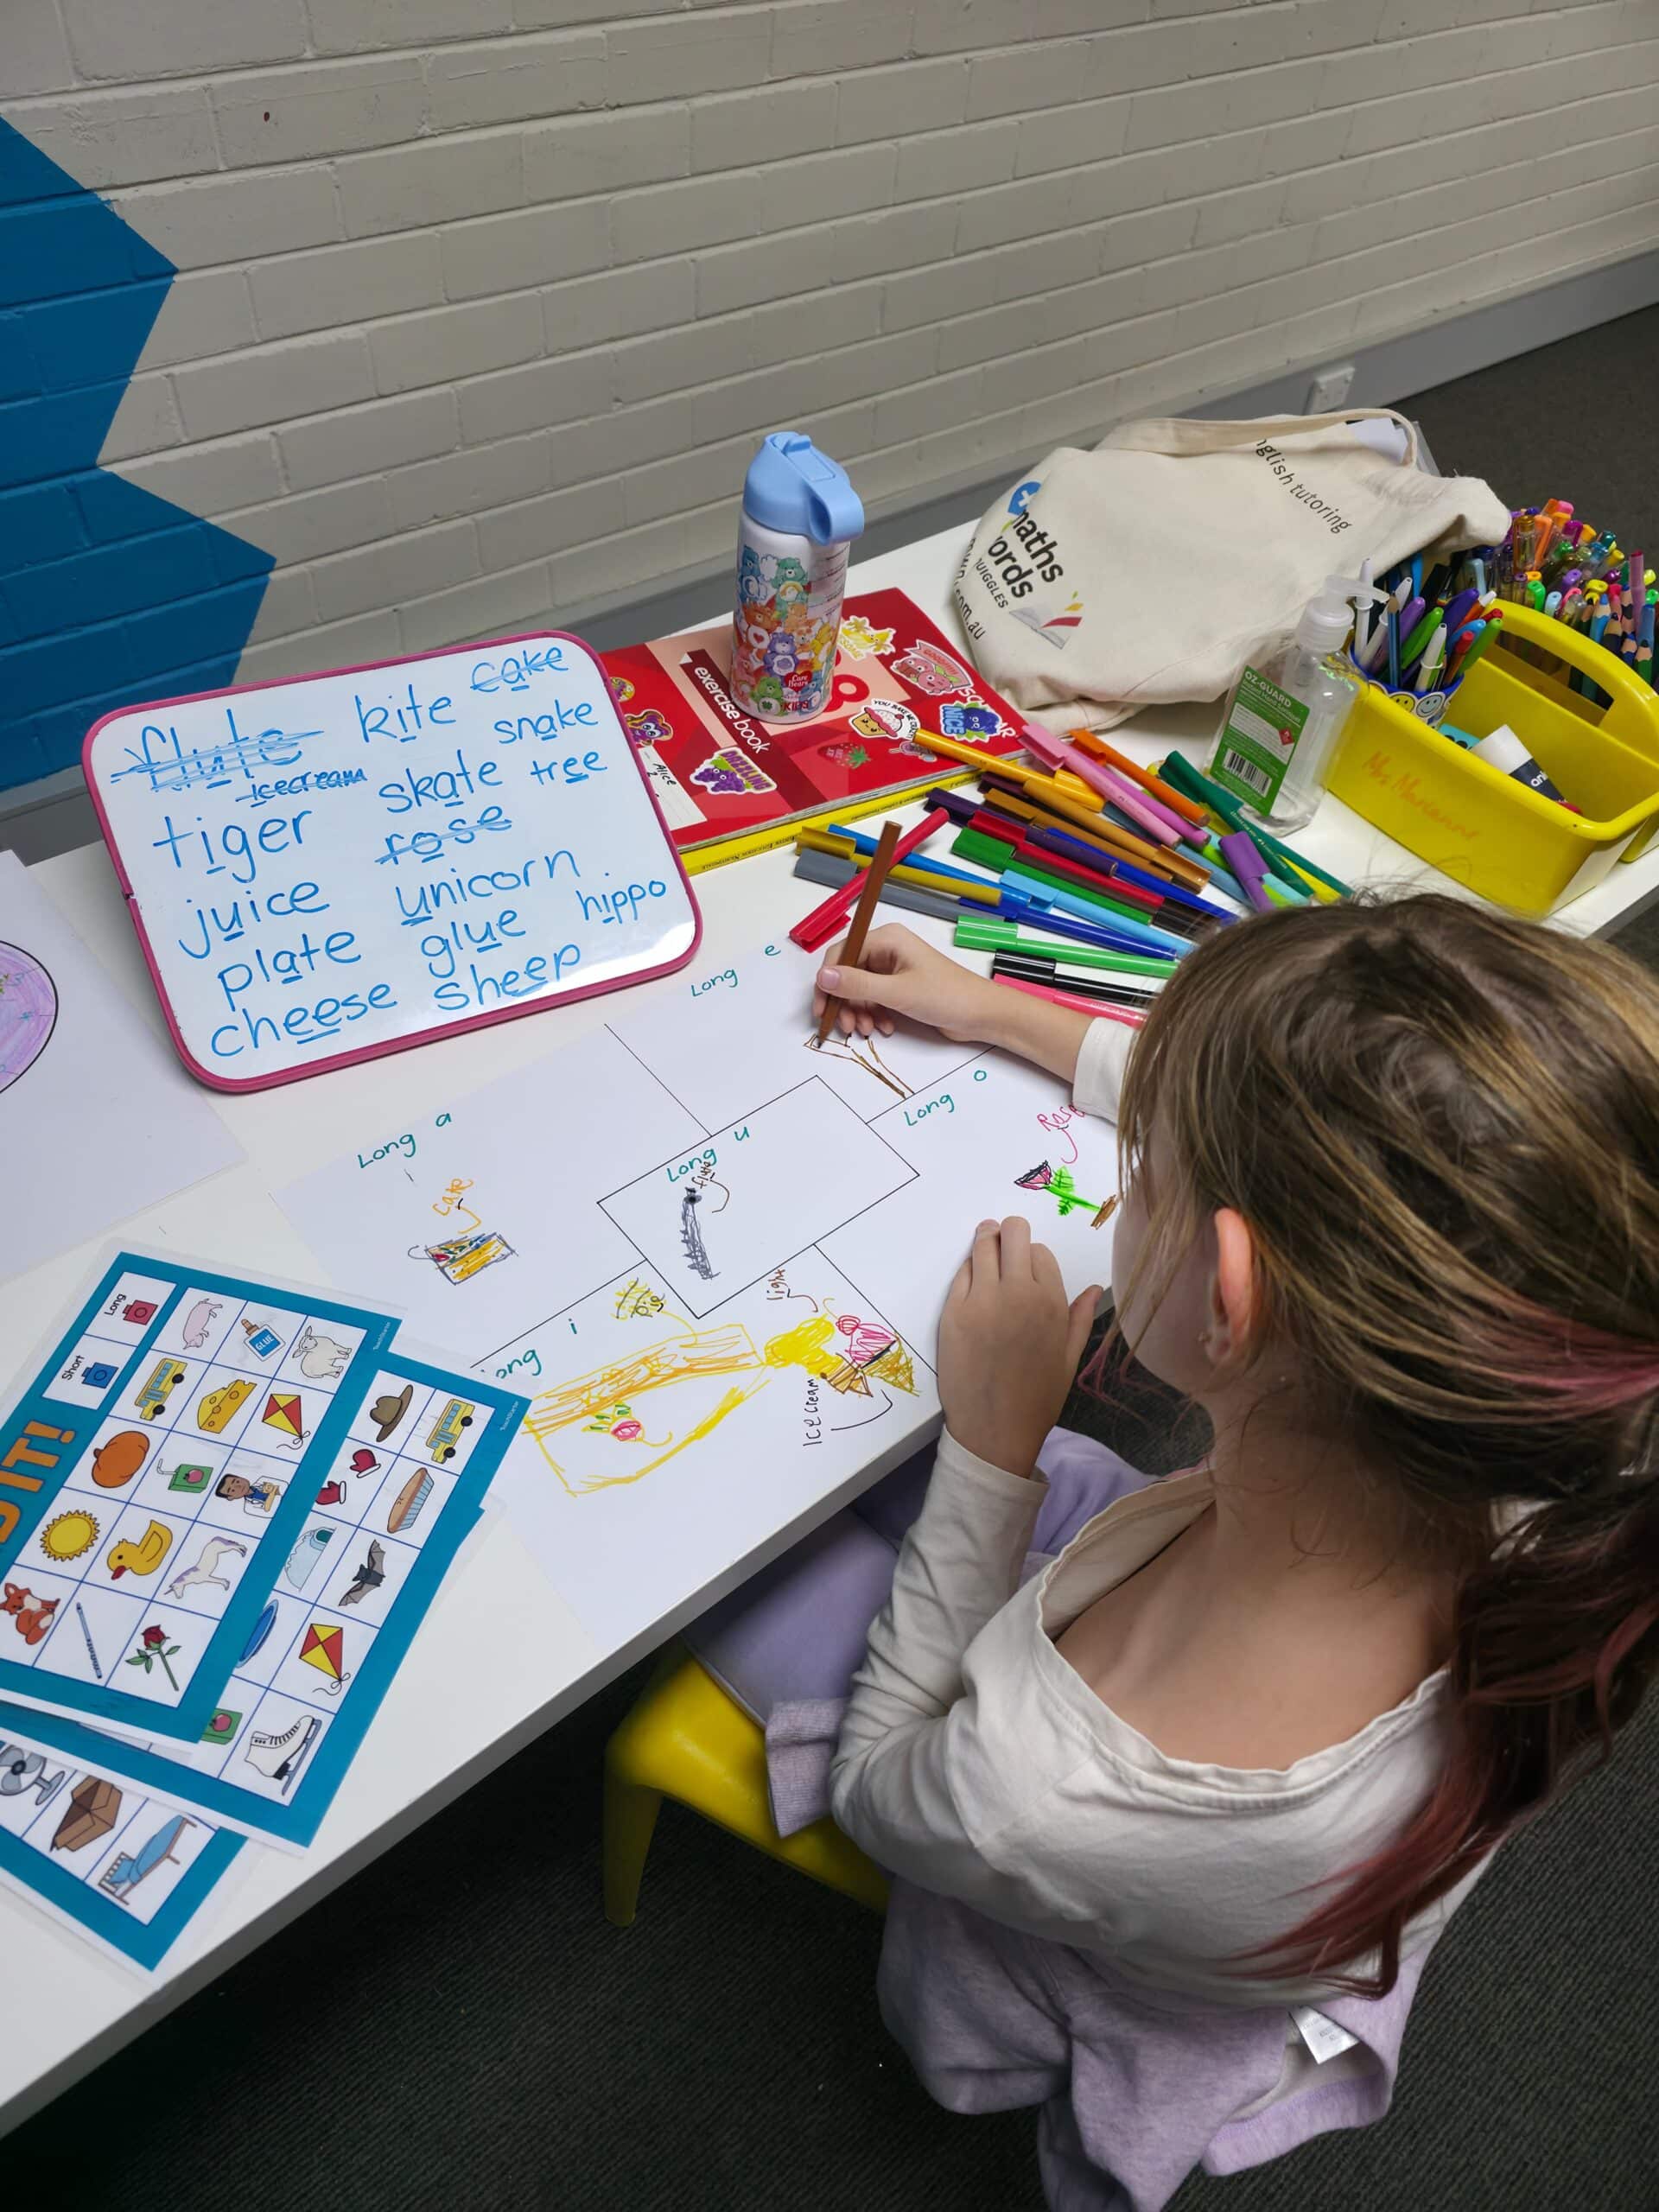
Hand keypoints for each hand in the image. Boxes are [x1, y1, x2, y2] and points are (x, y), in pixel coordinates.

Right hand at [813, 924, 1003, 1041]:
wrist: (981, 1015)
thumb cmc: (946, 996)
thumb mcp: (897, 992)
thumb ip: (857, 985)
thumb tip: (822, 977)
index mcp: (887, 939)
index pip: (842, 954)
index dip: (828, 981)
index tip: (822, 1008)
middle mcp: (887, 950)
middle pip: (848, 974)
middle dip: (845, 1002)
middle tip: (846, 1028)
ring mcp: (894, 969)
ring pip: (860, 990)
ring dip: (859, 1012)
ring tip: (867, 1030)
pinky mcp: (900, 987)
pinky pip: (874, 999)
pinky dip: (873, 1014)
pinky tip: (883, 1027)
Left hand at [937, 1217, 1100, 1477]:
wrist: (995, 1431)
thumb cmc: (1037, 1398)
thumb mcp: (1069, 1359)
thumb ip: (1080, 1319)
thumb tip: (1094, 1289)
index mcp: (1052, 1304)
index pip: (1041, 1252)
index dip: (1033, 1254)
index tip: (1027, 1263)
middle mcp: (1018, 1293)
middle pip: (1013, 1234)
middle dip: (1010, 1232)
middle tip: (1005, 1237)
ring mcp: (982, 1300)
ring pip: (983, 1245)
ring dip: (986, 1238)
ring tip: (986, 1240)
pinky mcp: (952, 1311)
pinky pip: (960, 1272)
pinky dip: (967, 1268)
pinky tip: (971, 1276)